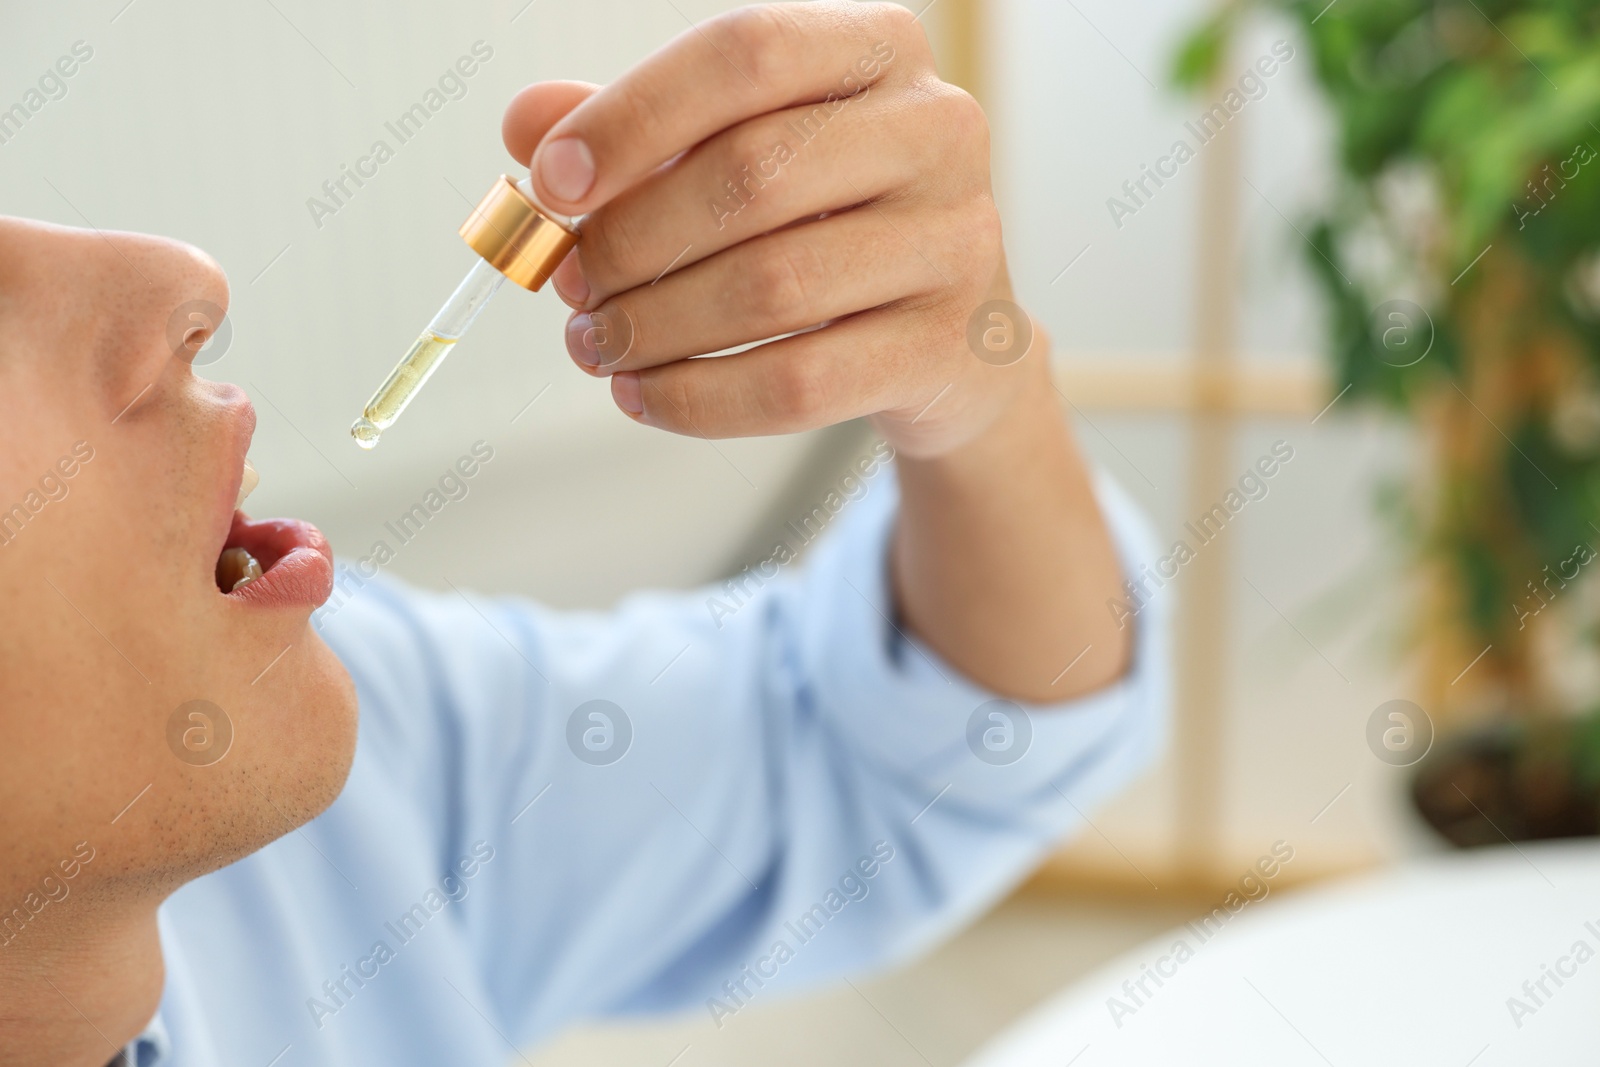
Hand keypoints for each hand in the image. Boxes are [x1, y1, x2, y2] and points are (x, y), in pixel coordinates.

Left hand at [502, 0, 1037, 459]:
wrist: (951, 339)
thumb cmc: (830, 225)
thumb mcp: (741, 155)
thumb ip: (641, 132)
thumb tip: (527, 124)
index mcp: (879, 51)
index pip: (746, 54)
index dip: (635, 117)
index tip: (553, 183)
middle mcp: (938, 130)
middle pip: (752, 175)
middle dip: (632, 239)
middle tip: (570, 284)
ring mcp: (956, 240)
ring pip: (771, 288)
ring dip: (655, 326)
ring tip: (596, 344)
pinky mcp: (947, 347)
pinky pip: (800, 383)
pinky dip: (700, 399)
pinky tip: (645, 396)